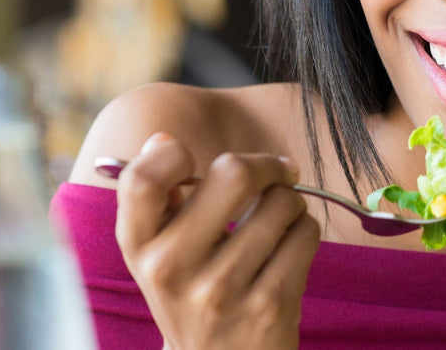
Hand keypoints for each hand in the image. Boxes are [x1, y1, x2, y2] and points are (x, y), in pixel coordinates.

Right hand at [115, 133, 320, 349]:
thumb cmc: (192, 291)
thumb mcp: (158, 252)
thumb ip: (158, 197)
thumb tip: (162, 140)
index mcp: (140, 248)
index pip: (142, 180)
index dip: (171, 155)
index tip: (194, 162)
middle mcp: (174, 269)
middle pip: (233, 173)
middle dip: (264, 166)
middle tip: (273, 175)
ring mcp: (223, 289)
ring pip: (282, 202)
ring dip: (290, 202)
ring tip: (278, 221)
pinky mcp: (270, 304)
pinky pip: (306, 233)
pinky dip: (304, 231)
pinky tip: (288, 249)